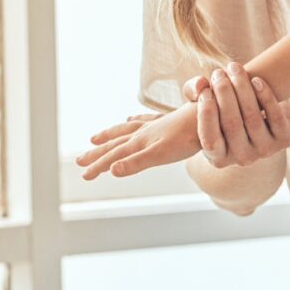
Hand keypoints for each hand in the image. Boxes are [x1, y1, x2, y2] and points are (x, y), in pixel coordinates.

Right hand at [77, 100, 201, 180]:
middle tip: (79, 161)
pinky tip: (130, 117)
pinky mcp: (167, 120)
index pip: (113, 155)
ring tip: (95, 138)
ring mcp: (155, 125)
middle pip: (115, 143)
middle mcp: (143, 132)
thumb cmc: (187, 138)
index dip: (98, 166)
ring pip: (125, 129)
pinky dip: (133, 120)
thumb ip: (136, 162)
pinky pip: (144, 119)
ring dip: (109, 135)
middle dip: (97, 153)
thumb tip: (112, 170)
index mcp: (139, 142)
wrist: (209, 115)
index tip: (84, 175)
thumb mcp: (160, 154)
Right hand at [181, 63, 289, 166]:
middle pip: (232, 124)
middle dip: (224, 94)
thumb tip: (200, 85)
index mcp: (218, 157)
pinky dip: (266, 96)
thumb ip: (193, 91)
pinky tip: (256, 80)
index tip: (205, 91)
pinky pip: (275, 117)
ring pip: (253, 118)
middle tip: (219, 73)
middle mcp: (242, 159)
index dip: (207, 114)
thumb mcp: (203, 103)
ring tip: (234, 68)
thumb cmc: (222, 109)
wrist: (258, 118)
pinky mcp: (284, 140)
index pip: (210, 140)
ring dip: (242, 89)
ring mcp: (265, 151)